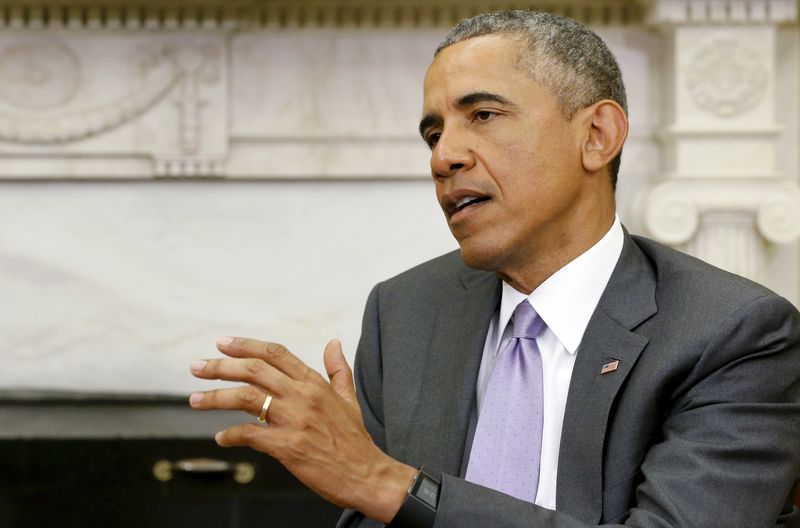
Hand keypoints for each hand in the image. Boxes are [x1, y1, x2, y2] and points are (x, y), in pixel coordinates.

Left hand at [189, 336, 415, 522]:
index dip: (246, 345)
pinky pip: (250, 435)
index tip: (223, 343)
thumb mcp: (349, 398)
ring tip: (194, 400)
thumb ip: (338, 369)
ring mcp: (294, 420)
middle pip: (254, 370)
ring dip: (215, 397)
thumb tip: (333, 343)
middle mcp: (302, 396)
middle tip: (197, 367)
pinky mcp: (287, 447)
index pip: (275, 354)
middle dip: (220, 366)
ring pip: (246, 398)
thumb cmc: (355, 439)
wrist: (366, 474)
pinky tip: (221, 438)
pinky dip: (231, 435)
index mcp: (314, 383)